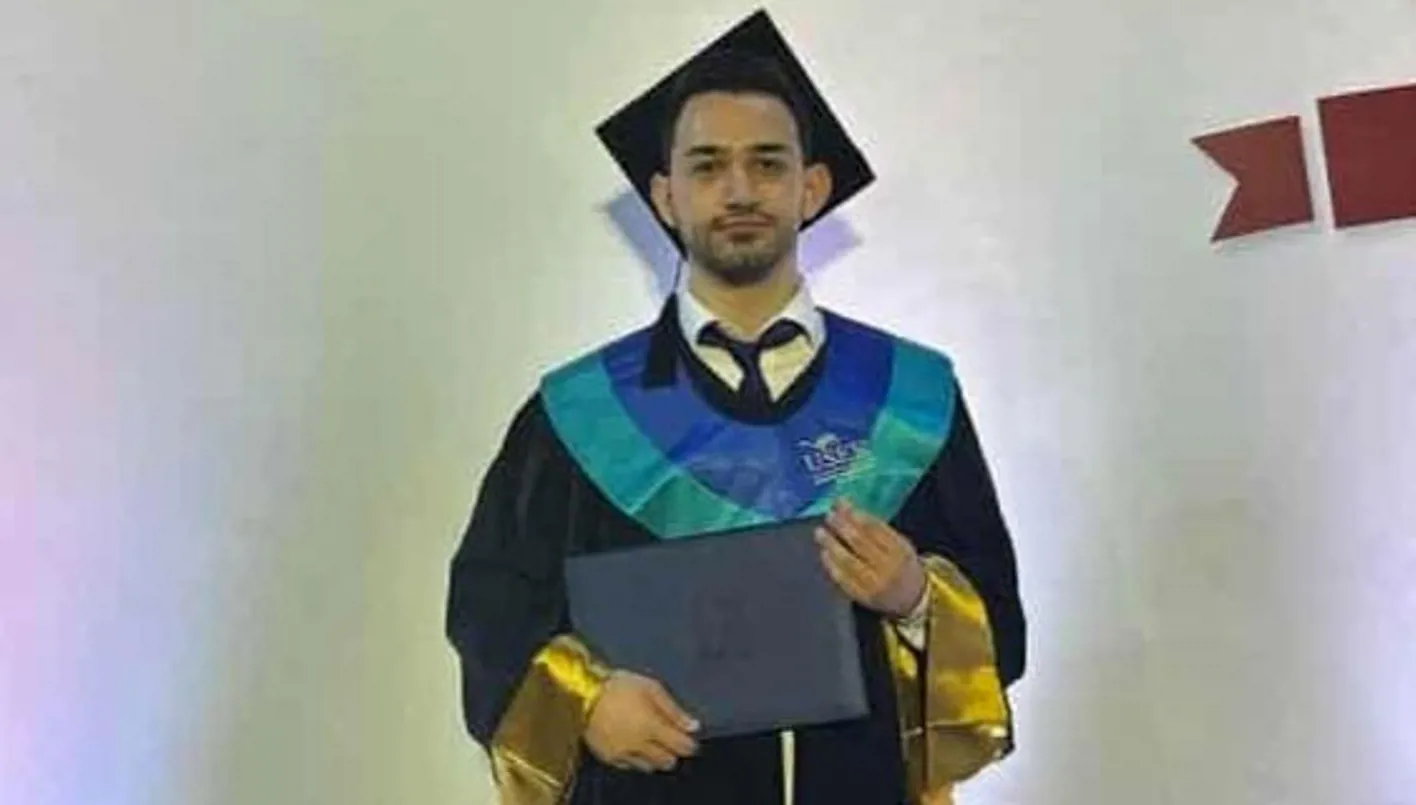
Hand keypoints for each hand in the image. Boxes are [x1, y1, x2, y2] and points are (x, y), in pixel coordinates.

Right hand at [584, 670, 699, 772]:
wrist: (581, 693)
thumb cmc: (620, 685)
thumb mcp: (651, 688)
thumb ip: (674, 710)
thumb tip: (694, 727)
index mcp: (653, 727)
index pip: (681, 747)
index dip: (690, 744)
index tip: (689, 737)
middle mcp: (640, 746)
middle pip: (667, 761)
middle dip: (673, 752)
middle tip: (670, 738)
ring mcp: (623, 754)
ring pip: (649, 767)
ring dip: (655, 757)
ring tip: (652, 742)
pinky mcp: (608, 757)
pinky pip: (630, 766)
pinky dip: (636, 759)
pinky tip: (634, 745)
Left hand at [816, 499, 926, 618]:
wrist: (913, 598)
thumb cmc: (902, 565)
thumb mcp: (900, 544)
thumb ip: (879, 530)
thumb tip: (849, 511)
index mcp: (900, 550)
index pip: (874, 528)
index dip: (855, 514)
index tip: (840, 503)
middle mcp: (888, 567)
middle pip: (860, 543)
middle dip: (842, 526)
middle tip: (829, 515)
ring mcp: (875, 584)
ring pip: (849, 561)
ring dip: (832, 545)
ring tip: (820, 532)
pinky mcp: (863, 597)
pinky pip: (844, 580)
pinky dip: (832, 565)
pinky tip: (824, 553)